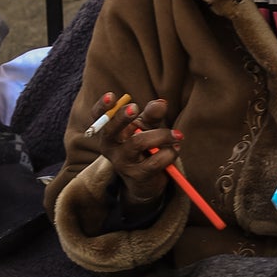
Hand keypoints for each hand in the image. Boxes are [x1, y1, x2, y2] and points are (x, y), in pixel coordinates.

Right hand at [90, 91, 181, 206]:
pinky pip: (155, 161)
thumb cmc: (144, 145)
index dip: (102, 107)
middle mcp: (111, 148)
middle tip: (135, 107)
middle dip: (122, 117)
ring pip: (138, 143)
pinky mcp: (138, 176)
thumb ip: (152, 114)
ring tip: (177, 135)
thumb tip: (161, 103)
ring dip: (162, 135)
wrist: (147, 180)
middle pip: (111, 131)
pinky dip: (170, 152)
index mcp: (110, 132)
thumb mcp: (146, 127)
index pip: (99, 118)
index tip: (112, 95)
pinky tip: (175, 149)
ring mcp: (123, 163)